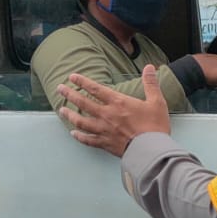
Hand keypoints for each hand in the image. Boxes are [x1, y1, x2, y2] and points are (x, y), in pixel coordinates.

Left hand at [56, 65, 171, 156]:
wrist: (152, 150)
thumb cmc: (155, 126)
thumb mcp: (157, 101)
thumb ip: (151, 83)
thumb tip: (150, 67)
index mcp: (118, 103)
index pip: (95, 89)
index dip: (82, 81)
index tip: (72, 76)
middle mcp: (107, 115)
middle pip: (83, 103)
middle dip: (70, 94)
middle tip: (60, 89)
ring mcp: (103, 130)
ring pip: (81, 121)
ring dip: (70, 115)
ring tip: (61, 110)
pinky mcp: (104, 144)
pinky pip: (87, 140)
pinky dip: (79, 136)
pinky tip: (73, 133)